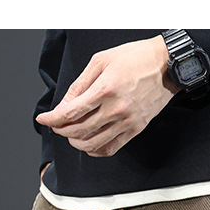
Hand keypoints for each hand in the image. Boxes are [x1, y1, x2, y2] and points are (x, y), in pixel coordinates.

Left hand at [35, 36, 179, 157]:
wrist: (166, 66)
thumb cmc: (135, 58)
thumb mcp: (101, 60)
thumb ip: (80, 84)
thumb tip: (65, 104)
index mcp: (105, 89)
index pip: (71, 112)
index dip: (52, 119)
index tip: (43, 119)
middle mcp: (115, 109)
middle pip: (79, 130)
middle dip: (61, 130)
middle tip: (56, 125)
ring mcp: (126, 122)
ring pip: (92, 144)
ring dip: (76, 142)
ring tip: (71, 135)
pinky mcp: (135, 130)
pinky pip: (110, 149)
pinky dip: (95, 151)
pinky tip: (88, 144)